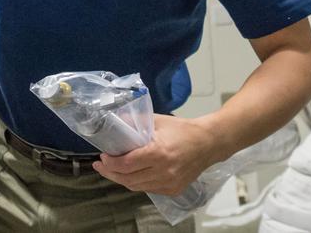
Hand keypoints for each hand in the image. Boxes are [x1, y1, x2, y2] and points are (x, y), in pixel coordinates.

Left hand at [92, 115, 218, 195]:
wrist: (208, 143)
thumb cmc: (183, 130)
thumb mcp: (158, 121)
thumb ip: (136, 122)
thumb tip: (116, 120)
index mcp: (159, 153)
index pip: (127, 164)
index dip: (111, 163)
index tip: (102, 157)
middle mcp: (164, 171)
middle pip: (129, 179)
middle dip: (111, 173)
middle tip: (101, 165)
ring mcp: (169, 183)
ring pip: (137, 186)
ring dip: (122, 179)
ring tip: (112, 170)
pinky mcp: (173, 190)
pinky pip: (148, 189)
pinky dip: (137, 183)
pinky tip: (131, 174)